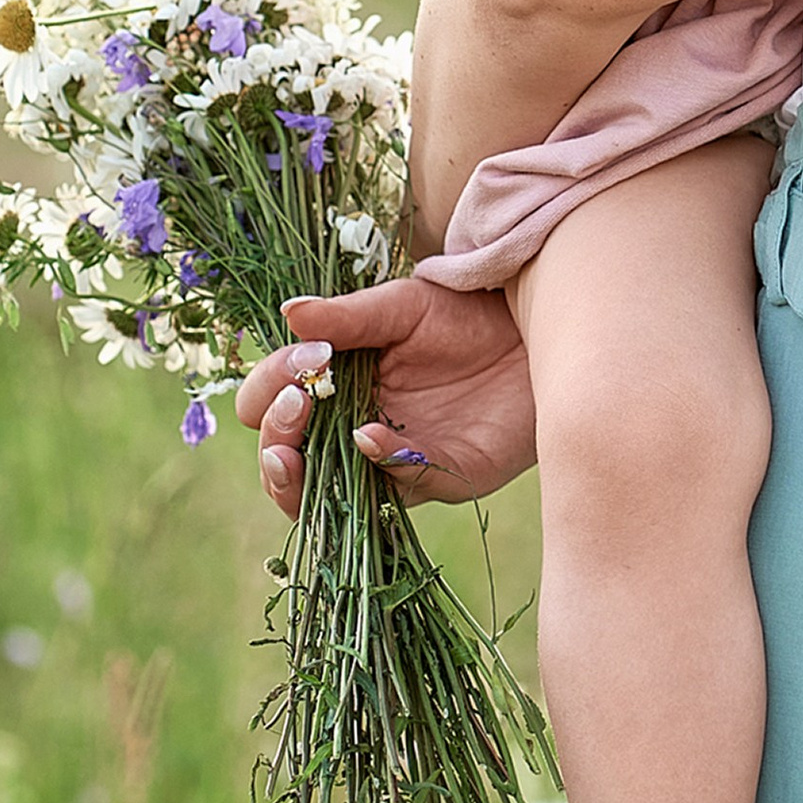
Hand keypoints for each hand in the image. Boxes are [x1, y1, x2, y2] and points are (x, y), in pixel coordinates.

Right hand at [233, 275, 536, 517]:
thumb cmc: (462, 314)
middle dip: (275, 440)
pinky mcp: (440, 476)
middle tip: (295, 405)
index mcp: (331, 387)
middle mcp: (350, 429)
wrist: (534, 330)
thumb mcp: (401, 306)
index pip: (270, 405)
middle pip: (285, 460)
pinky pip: (398, 487)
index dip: (268, 390)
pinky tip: (371, 435)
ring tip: (295, 450)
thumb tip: (288, 312)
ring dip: (301, 477)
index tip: (300, 363)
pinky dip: (377, 464)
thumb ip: (348, 317)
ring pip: (325, 495)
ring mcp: (391, 460)